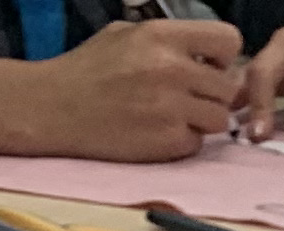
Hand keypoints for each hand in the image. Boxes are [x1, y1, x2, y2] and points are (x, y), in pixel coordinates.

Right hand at [29, 19, 240, 159]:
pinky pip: (198, 143)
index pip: (228, 40)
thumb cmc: (89, 69)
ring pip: (220, 118)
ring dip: (203, 120)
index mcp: (161, 36)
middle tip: (189, 97)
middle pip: (228, 87)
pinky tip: (159, 131)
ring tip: (175, 115)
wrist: (54, 107)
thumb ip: (170, 40)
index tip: (209, 65)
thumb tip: (208, 54)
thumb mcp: (125, 34)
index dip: (224, 56)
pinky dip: (184, 141)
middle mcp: (171, 69)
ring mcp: (171, 107)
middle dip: (213, 93)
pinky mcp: (167, 142)